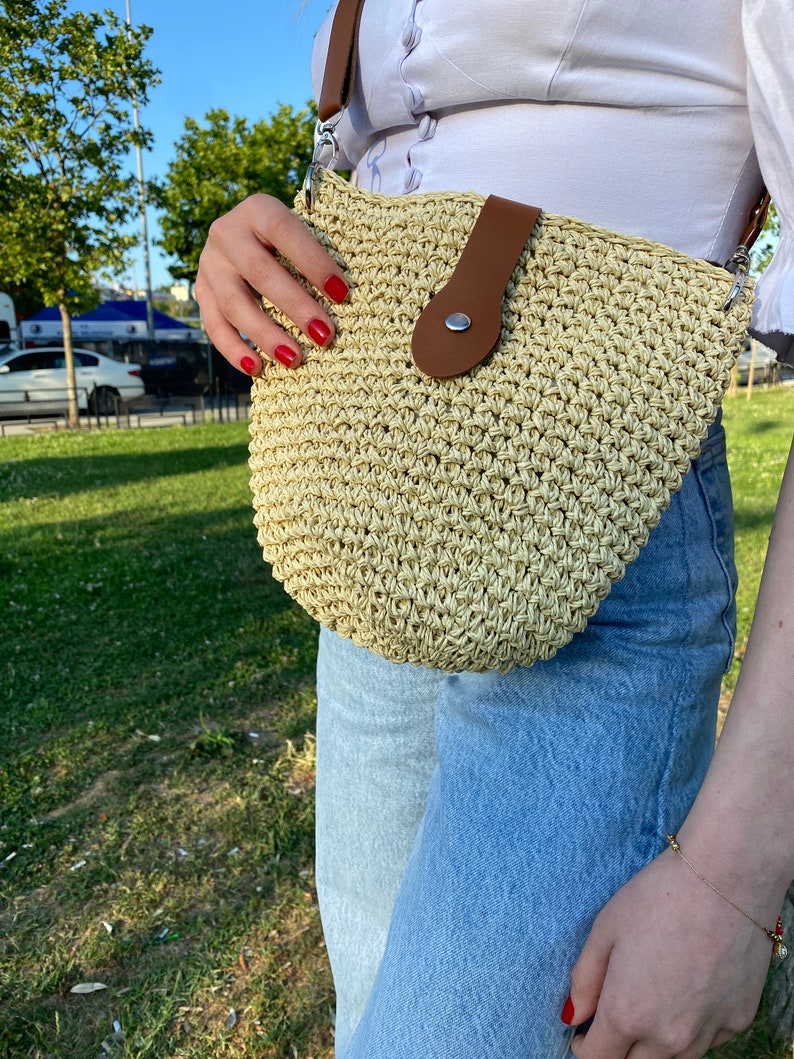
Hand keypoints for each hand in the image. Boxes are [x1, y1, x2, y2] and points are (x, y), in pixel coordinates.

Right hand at [194, 193, 348, 375]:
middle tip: (324, 335)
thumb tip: (345, 294)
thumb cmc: (291, 240)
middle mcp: (227, 233)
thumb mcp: (304, 230)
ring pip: (235, 304)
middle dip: (295, 307)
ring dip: (266, 335)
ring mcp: (210, 264)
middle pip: (260, 273)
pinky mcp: (202, 292)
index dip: (314, 262)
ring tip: (295, 359)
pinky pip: (214, 325)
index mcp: (258, 210)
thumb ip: (321, 249)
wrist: (247, 236)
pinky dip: (234, 350)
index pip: (285, 232)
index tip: (341, 293)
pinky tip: (257, 368)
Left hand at [566, 848, 774, 1057]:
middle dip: (618, 1048)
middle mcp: (668, 1036)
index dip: (584, 1048)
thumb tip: (572, 1016)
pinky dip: (692, 1028)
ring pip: (673, 1058)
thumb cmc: (658, 897)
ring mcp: (707, 1032)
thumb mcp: (605, 930)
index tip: (582, 1033)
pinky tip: (687, 993)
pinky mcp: (738, 1021)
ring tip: (652, 1000)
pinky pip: (707, 1040)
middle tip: (615, 1017)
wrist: (727, 880)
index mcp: (628, 1013)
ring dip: (654, 1042)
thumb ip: (585, 979)